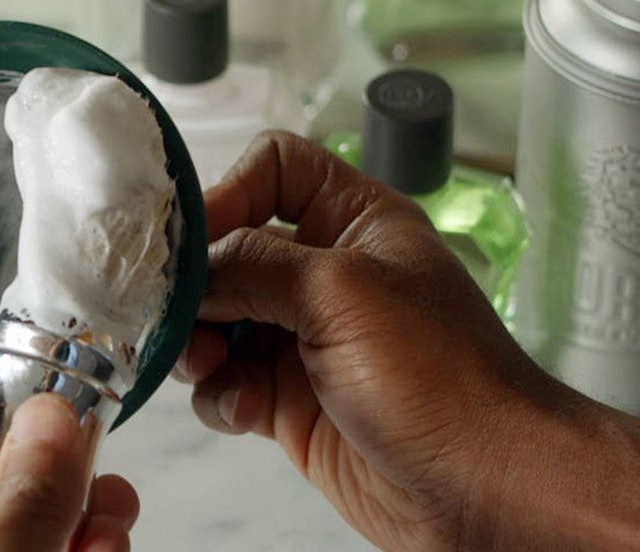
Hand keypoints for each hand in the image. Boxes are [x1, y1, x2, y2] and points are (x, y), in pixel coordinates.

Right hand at [176, 131, 639, 549]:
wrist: (479, 489)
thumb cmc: (441, 379)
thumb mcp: (341, 292)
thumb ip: (252, 263)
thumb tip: (187, 267)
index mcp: (355, 222)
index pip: (274, 169)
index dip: (229, 192)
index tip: (193, 239)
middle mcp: (325, 273)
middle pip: (228, 249)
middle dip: (198, 283)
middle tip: (179, 313)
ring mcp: (302, 337)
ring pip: (214, 319)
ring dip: (198, 343)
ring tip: (210, 366)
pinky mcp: (287, 397)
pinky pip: (223, 380)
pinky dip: (219, 394)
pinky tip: (246, 411)